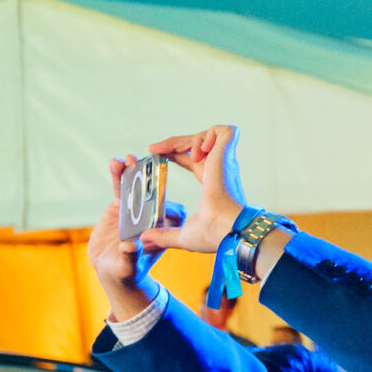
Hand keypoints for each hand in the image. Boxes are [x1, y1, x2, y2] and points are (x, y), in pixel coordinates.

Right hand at [87, 157, 188, 318]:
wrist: (110, 269)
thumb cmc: (125, 272)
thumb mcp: (127, 266)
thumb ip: (130, 257)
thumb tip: (131, 246)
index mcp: (165, 231)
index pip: (174, 214)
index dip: (168, 203)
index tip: (165, 193)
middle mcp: (154, 217)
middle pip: (156, 194)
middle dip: (153, 179)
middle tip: (150, 164)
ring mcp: (138, 209)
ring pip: (138, 187)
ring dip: (135, 173)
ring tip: (129, 159)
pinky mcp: (121, 205)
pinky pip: (121, 188)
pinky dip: (119, 176)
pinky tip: (115, 163)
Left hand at [138, 125, 248, 253]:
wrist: (226, 228)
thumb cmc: (213, 234)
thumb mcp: (182, 234)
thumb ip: (163, 235)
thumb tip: (145, 240)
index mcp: (211, 183)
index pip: (192, 160)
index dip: (175, 153)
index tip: (155, 153)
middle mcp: (219, 170)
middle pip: (196, 143)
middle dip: (174, 142)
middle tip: (154, 148)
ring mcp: (224, 161)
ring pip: (207, 134)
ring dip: (189, 140)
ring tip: (181, 154)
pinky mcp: (227, 155)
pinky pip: (223, 131)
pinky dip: (209, 135)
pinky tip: (200, 150)